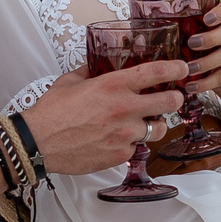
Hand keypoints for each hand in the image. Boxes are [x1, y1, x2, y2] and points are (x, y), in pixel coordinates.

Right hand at [17, 60, 187, 176]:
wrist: (37, 142)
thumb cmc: (51, 112)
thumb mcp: (70, 81)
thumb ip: (90, 72)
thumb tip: (97, 67)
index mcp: (113, 85)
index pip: (156, 73)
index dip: (176, 69)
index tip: (183, 69)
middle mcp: (124, 108)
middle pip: (170, 102)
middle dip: (175, 99)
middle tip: (173, 98)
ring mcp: (125, 133)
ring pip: (157, 128)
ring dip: (153, 124)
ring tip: (143, 122)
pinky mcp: (120, 154)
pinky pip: (137, 147)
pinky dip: (131, 143)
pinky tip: (118, 139)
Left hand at [181, 0, 220, 96]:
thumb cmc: (204, 42)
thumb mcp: (197, 30)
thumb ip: (186, 24)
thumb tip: (152, 22)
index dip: (220, 12)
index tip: (206, 19)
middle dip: (211, 38)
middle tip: (191, 44)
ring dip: (208, 62)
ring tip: (189, 68)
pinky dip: (207, 82)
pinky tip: (192, 85)